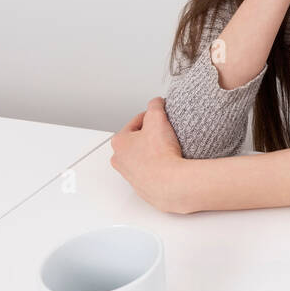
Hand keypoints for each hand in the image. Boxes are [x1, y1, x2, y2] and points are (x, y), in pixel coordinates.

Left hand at [110, 97, 186, 213]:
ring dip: (155, 152)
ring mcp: (131, 176)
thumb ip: (155, 105)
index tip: (162, 118)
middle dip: (151, 136)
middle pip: (138, 141)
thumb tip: (157, 102)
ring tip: (169, 150)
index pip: (136, 122)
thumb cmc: (160, 155)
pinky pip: (152, 172)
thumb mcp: (158, 118)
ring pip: (144, 157)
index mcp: (118, 142)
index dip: (152, 117)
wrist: (171, 183)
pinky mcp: (144, 188)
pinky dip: (160, 167)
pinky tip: (170, 164)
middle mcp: (120, 161)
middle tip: (165, 135)